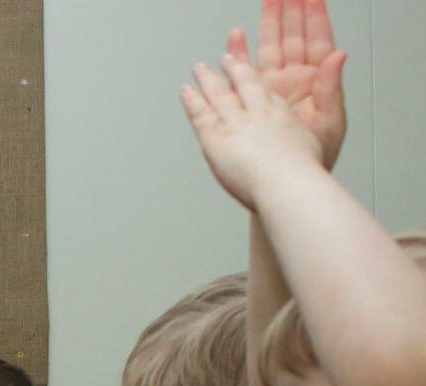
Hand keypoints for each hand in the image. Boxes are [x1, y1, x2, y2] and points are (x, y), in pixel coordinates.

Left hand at [182, 54, 324, 211]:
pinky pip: (202, 115)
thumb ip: (316, 112)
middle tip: (223, 59)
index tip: (246, 68)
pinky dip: (193, 101)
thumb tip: (315, 102)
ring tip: (199, 69)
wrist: (287, 184)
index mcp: (280, 114)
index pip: (263, 90)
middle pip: (241, 85)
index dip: (253, 76)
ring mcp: (236, 124)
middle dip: (232, 69)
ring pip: (219, 95)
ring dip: (207, 80)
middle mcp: (257, 114)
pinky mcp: (217, 139)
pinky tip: (186, 92)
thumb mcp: (324, 134)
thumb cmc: (304, 172)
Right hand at [228, 0, 345, 168]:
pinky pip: (242, 79)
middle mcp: (291, 84)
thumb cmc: (314, 159)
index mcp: (313, 83)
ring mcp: (270, 94)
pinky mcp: (250, 108)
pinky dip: (238, 60)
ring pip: (264, 55)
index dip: (311, 17)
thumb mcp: (331, 122)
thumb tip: (338, 56)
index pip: (313, 40)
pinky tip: (232, 45)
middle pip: (288, 41)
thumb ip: (331, 88)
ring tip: (254, 14)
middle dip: (283, 16)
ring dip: (259, 34)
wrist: (288, 184)